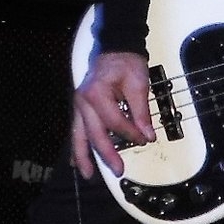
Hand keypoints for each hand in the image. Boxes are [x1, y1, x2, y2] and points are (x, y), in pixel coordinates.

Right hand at [71, 50, 154, 179]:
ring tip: (87, 174)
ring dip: (83, 156)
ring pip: (79, 135)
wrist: (115, 49)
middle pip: (94, 133)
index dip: (131, 133)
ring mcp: (79, 105)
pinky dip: (77, 146)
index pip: (115, 122)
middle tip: (118, 171)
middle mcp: (83, 101)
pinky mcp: (80, 108)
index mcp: (97, 93)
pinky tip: (76, 161)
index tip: (145, 139)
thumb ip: (141, 111)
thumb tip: (147, 134)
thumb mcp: (138, 83)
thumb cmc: (126, 62)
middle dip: (106, 154)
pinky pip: (77, 130)